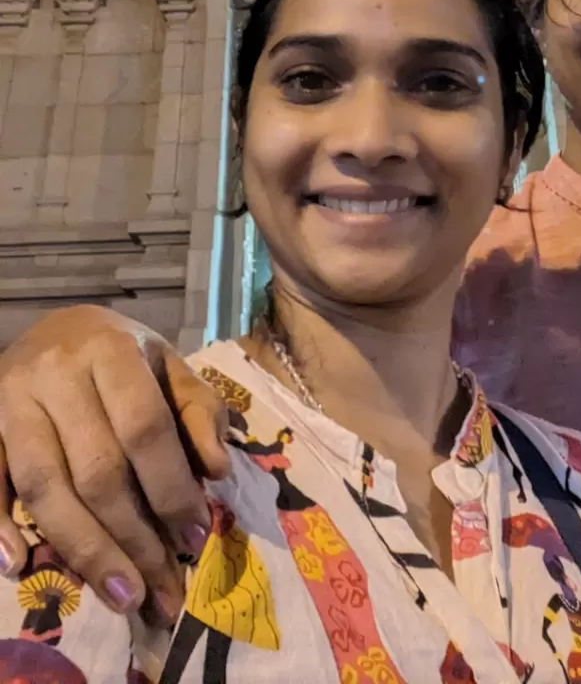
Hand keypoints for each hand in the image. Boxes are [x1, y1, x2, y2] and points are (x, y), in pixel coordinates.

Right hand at [0, 307, 228, 621]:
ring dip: (84, 549)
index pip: (143, 427)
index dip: (171, 487)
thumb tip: (215, 471)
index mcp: (111, 349)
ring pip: (43, 486)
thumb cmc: (123, 356)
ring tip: (121, 595)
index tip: (195, 537)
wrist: (56, 331)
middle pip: (95, 468)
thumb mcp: (169, 366)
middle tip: (162, 586)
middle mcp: (56, 373)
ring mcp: (12, 399)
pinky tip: (17, 566)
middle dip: (133, 537)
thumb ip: (198, 411)